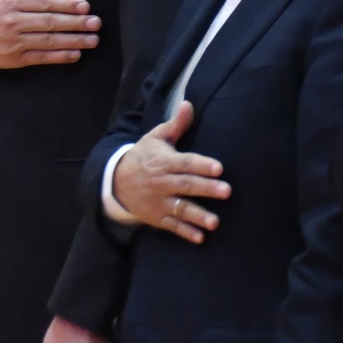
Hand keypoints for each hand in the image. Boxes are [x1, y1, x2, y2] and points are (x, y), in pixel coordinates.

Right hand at [0, 0, 100, 73]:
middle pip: (48, 22)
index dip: (65, 4)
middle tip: (96, 23)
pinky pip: (40, 57)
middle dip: (74, 23)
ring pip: (47, 41)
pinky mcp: (14, 58)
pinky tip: (76, 54)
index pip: (43, 2)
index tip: (85, 6)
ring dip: (73, 41)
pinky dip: (59, 57)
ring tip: (93, 39)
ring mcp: (13, 41)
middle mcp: (12, 21)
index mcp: (11, 0)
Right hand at [112, 101, 230, 242]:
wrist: (115, 182)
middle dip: (206, 189)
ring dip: (198, 216)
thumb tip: (189, 104)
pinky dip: (185, 233)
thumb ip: (176, 124)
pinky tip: (200, 238)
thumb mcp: (156, 138)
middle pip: (186, 185)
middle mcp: (162, 183)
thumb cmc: (143, 156)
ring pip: (180, 209)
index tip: (218, 168)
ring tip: (215, 222)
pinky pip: (172, 226)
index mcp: (165, 162)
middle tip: (227, 192)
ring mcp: (159, 202)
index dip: (202, 165)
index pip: (186, 163)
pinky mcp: (157, 217)